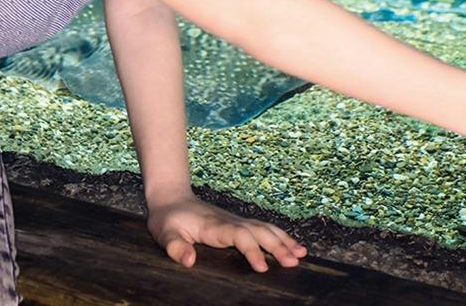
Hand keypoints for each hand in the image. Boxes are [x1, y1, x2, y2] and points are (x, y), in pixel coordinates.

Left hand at [147, 194, 307, 272]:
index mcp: (214, 226)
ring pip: (265, 229)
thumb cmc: (168, 219)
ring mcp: (236, 221)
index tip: (263, 267)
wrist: (172, 198)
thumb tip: (189, 261)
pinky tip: (294, 246)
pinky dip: (281, 236)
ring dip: (283, 241)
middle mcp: (230, 221)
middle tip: (293, 263)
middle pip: (258, 231)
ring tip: (301, 255)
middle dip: (277, 246)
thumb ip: (175, 247)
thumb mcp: (164, 233)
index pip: (238, 236)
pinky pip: (264, 229)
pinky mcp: (239, 224)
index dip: (252, 250)